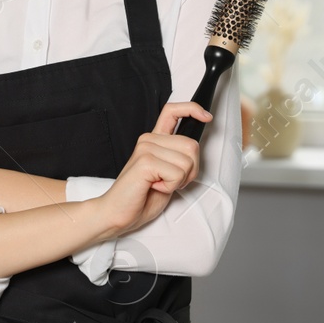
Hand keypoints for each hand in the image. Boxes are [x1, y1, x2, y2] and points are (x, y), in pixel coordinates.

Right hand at [94, 101, 208, 237]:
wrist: (117, 212)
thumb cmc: (142, 197)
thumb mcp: (167, 174)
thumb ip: (178, 158)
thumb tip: (194, 149)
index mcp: (155, 140)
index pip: (173, 111)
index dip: (192, 109)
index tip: (206, 117)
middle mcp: (149, 140)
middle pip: (192, 145)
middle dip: (191, 170)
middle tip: (171, 181)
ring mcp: (146, 148)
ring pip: (187, 162)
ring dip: (180, 180)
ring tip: (160, 184)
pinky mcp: (145, 162)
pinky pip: (177, 173)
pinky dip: (171, 186)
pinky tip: (155, 186)